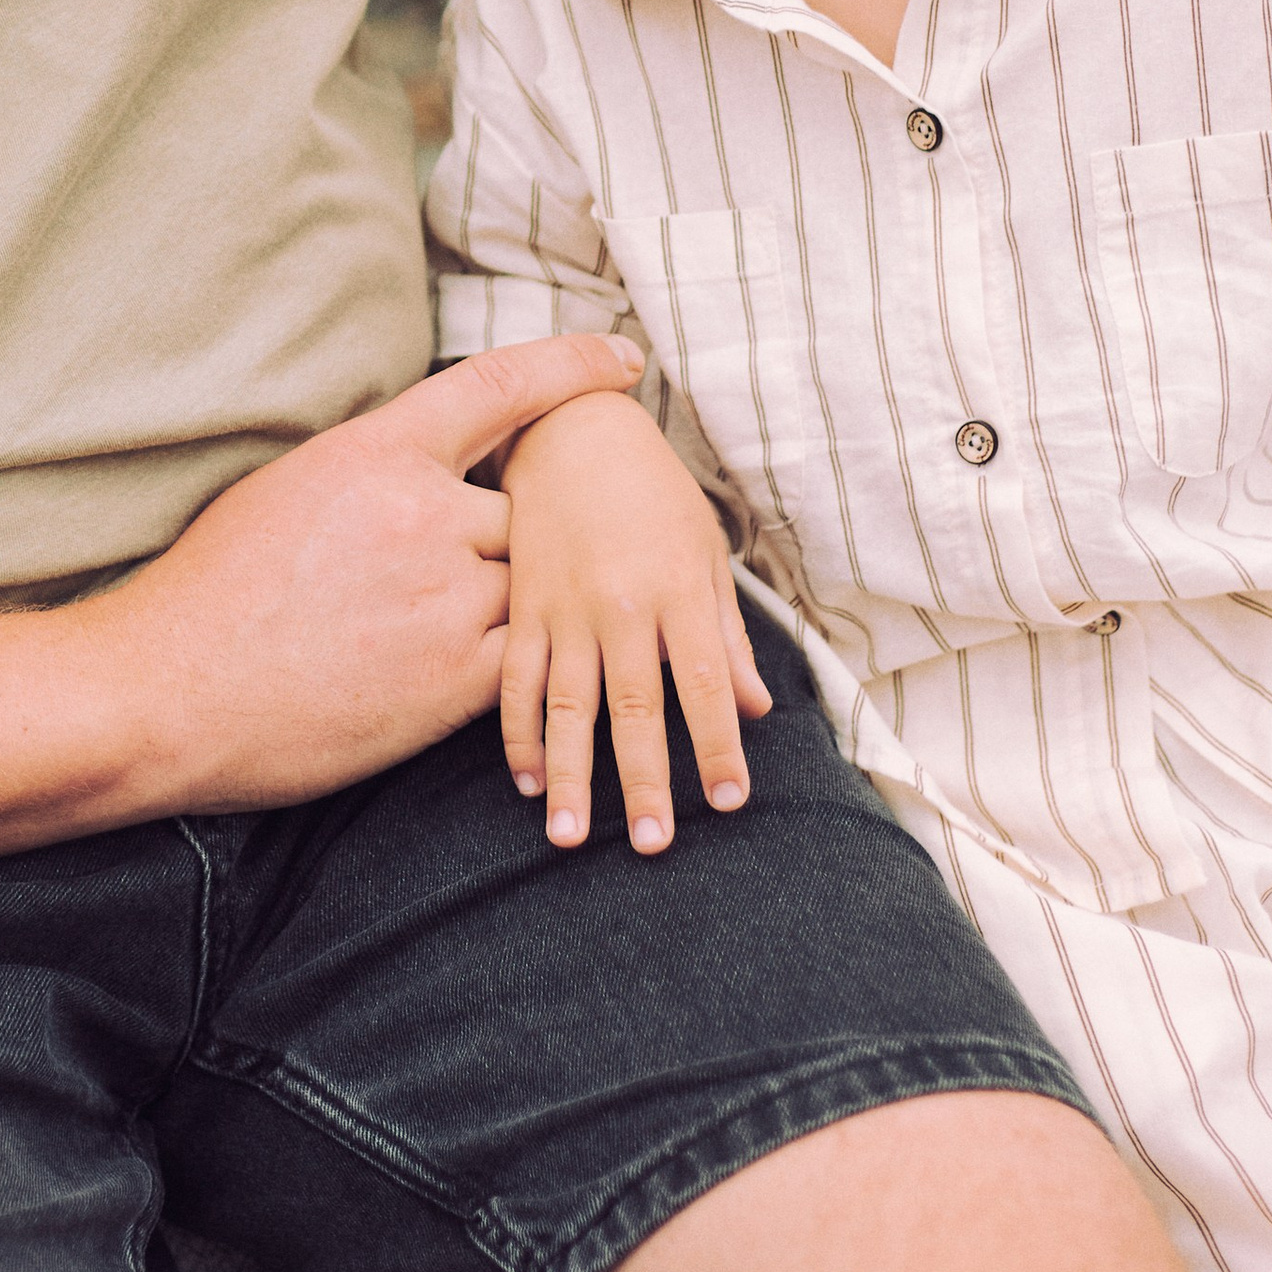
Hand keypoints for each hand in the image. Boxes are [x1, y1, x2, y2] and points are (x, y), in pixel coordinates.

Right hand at [121, 333, 646, 812]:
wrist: (170, 694)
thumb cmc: (211, 592)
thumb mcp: (289, 487)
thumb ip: (374, 470)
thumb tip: (428, 467)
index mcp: (377, 450)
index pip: (500, 385)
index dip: (571, 366)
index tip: (620, 362)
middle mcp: (424, 512)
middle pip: (522, 507)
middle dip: (502, 538)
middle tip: (445, 575)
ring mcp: (446, 598)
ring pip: (526, 584)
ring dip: (494, 605)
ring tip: (419, 635)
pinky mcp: (454, 680)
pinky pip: (519, 656)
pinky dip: (500, 664)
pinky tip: (440, 677)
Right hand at [498, 390, 772, 852]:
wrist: (571, 426)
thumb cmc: (652, 490)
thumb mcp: (703, 550)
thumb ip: (726, 633)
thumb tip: (756, 708)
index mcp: (677, 591)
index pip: (704, 683)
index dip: (718, 745)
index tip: (729, 801)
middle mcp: (621, 606)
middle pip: (635, 707)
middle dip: (645, 781)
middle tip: (653, 845)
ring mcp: (565, 608)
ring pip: (568, 705)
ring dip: (570, 774)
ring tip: (569, 837)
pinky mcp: (522, 605)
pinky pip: (515, 679)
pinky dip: (518, 731)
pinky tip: (527, 779)